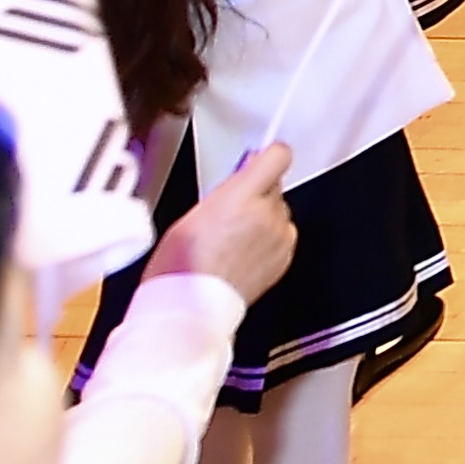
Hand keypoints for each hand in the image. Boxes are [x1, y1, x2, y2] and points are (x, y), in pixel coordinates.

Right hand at [145, 143, 301, 305]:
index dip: (268, 156)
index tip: (259, 160)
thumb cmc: (181, 267)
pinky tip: (241, 254)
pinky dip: (268, 241)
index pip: (278, 155)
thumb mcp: (192, 213)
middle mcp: (267, 214)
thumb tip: (241, 175)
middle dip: (257, 193)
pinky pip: (282, 237)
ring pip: (278, 212)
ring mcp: (279, 236)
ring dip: (263, 219)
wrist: (189, 308)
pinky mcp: (284, 257)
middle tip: (230, 212)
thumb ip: (226, 190)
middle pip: (275, 186)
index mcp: (242, 196)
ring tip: (232, 240)